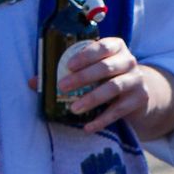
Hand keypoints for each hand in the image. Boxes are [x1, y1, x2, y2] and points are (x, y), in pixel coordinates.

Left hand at [43, 36, 173, 138]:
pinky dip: (103, 119)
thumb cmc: (105, 77)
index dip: (85, 55)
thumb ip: (66, 72)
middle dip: (83, 77)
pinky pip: (120, 110)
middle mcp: (129, 60)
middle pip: (107, 67)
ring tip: (74, 108)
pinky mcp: (140, 99)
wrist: (138, 93)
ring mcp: (136, 80)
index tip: (67, 66)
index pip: (102, 47)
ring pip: (114, 87)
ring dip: (92, 98)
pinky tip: (88, 126)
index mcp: (115, 47)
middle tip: (63, 87)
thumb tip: (34, 82)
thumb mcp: (91, 70)